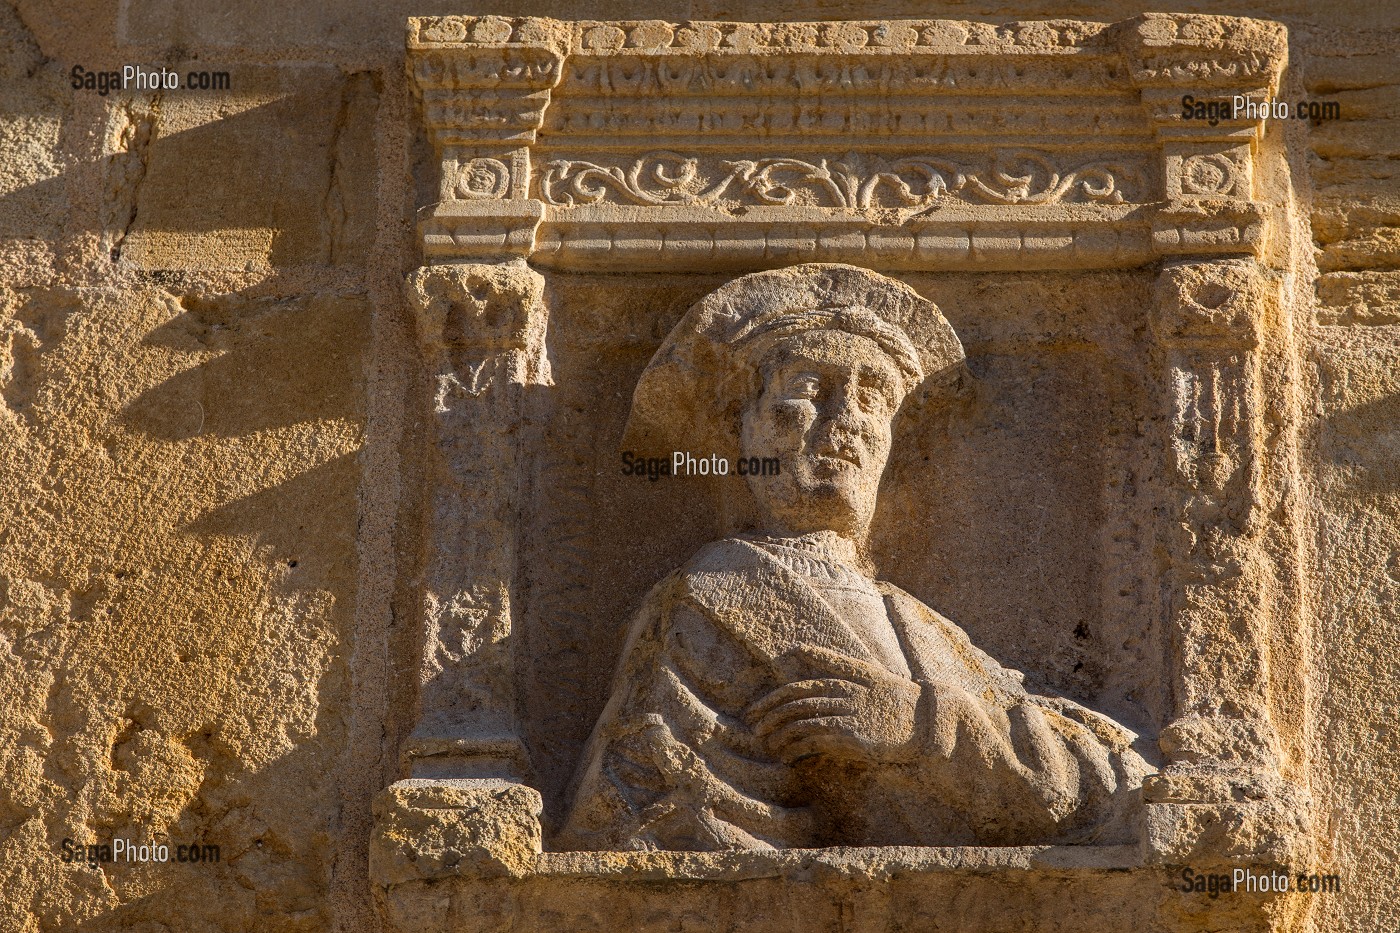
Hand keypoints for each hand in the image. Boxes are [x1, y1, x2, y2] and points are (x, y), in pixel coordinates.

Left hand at [747, 646, 920, 765]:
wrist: (929, 722)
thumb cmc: (899, 700)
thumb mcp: (870, 673)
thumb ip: (837, 663)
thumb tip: (800, 649)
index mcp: (850, 675)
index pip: (803, 682)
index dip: (775, 695)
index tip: (755, 706)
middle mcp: (846, 690)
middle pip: (795, 699)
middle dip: (768, 711)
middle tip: (752, 723)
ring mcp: (849, 712)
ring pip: (801, 719)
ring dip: (778, 731)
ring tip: (765, 741)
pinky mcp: (853, 735)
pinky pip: (815, 739)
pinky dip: (796, 747)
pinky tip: (786, 754)